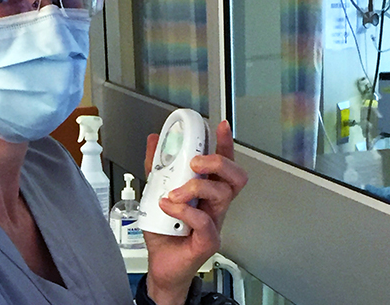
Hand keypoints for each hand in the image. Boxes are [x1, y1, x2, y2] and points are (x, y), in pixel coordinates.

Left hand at [143, 120, 247, 304]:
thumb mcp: (156, 190)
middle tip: (194, 163)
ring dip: (194, 187)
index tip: (220, 126)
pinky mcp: (208, 240)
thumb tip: (153, 140)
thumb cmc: (164, 231)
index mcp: (207, 190)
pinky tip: (169, 207)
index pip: (224, 162)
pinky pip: (205, 220)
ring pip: (222, 194)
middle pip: (235, 176)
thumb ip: (156, 166)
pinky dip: (184, 210)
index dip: (225, 144)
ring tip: (172, 193)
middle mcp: (215, 204)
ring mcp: (215, 221)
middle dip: (217, 162)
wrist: (160, 263)